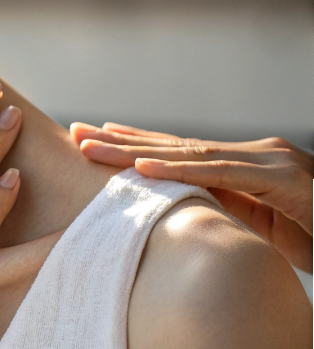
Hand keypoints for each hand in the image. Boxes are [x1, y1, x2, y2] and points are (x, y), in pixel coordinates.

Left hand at [72, 122, 312, 272]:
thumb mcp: (259, 222)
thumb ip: (224, 205)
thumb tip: (176, 205)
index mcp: (244, 164)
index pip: (179, 151)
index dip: (134, 145)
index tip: (91, 140)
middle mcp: (253, 153)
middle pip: (174, 146)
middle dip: (121, 140)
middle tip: (74, 133)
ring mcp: (268, 161)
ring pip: (189, 153)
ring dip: (135, 150)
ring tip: (92, 146)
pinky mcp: (282, 178)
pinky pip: (222, 173)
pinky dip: (179, 170)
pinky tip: (143, 168)